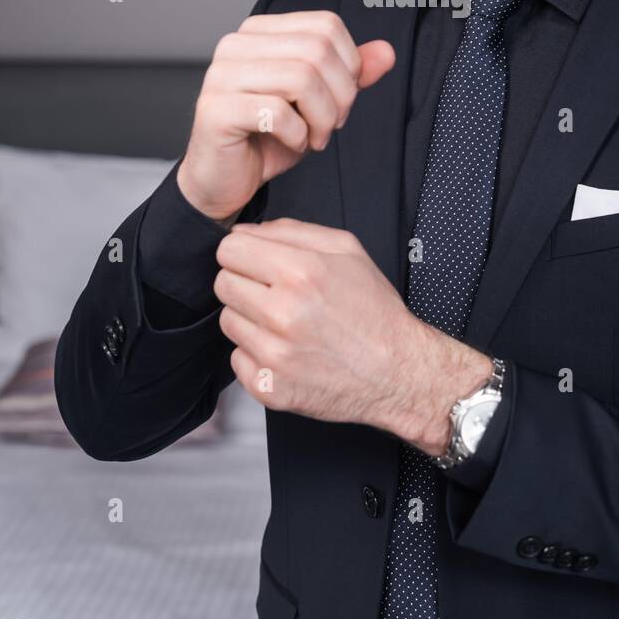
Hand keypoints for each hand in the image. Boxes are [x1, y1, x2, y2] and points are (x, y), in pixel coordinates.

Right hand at [177, 11, 394, 222]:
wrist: (225, 179)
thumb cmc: (268, 137)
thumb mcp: (319, 102)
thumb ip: (350, 74)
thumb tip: (386, 52)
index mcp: (260, 32)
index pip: (326, 25)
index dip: (349, 64)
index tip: (341, 98)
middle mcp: (236, 44)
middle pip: (317, 50)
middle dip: (340, 95)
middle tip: (332, 125)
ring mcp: (221, 75)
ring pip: (301, 78)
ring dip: (321, 118)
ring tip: (315, 137)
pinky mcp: (215, 109)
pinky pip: (277, 113)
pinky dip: (298, 135)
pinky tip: (293, 143)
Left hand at [213, 219, 492, 451]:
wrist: (396, 372)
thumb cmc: (374, 311)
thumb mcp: (346, 250)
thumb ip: (292, 231)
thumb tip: (245, 232)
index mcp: (301, 273)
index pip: (230, 249)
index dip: (243, 252)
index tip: (256, 262)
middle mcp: (283, 313)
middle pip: (222, 284)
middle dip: (245, 283)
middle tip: (275, 293)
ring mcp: (274, 355)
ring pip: (227, 321)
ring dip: (250, 319)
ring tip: (285, 323)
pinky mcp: (269, 388)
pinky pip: (237, 359)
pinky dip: (256, 355)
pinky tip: (286, 350)